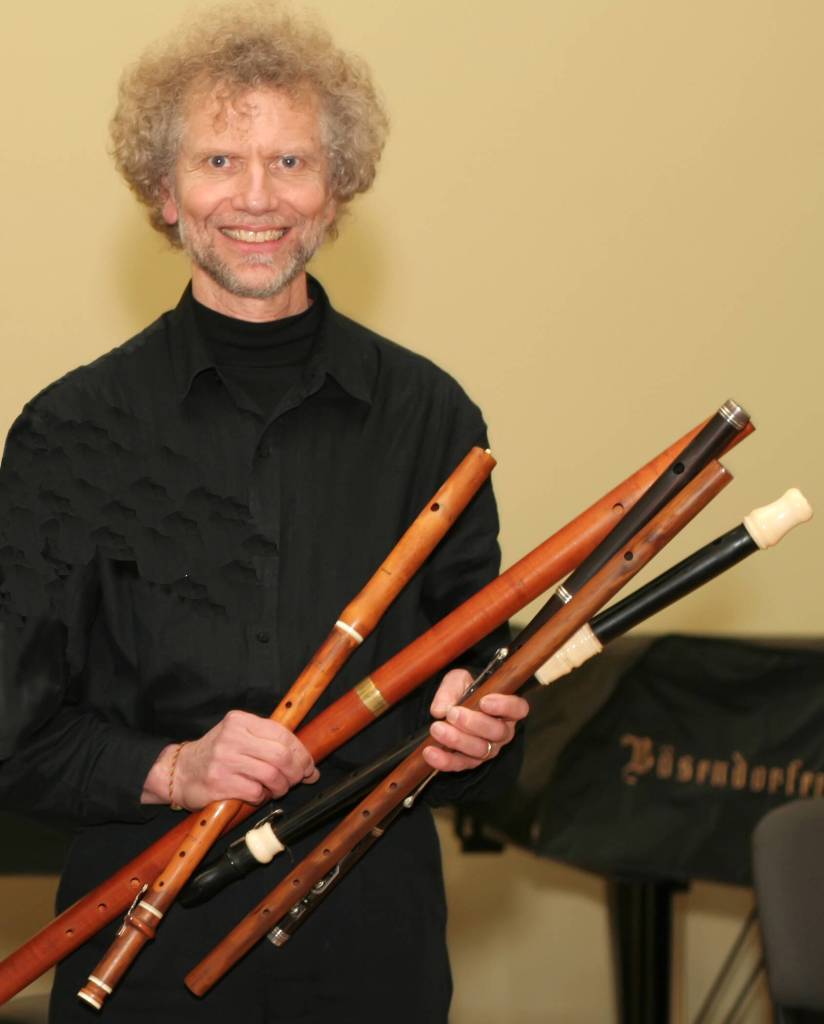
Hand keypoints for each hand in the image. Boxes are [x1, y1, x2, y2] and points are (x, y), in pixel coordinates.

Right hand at [141, 710, 318, 809]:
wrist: (179, 772)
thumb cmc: (217, 755)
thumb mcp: (239, 736)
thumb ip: (270, 743)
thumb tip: (308, 764)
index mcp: (240, 720)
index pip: (282, 734)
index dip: (302, 752)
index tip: (309, 766)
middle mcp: (232, 737)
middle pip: (281, 755)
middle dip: (296, 771)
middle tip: (298, 780)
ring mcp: (225, 760)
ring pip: (272, 775)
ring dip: (281, 787)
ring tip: (277, 789)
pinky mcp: (219, 783)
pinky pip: (255, 792)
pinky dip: (263, 797)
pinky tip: (258, 795)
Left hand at [423, 667, 528, 772]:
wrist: (449, 709)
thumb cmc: (462, 690)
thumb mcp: (457, 680)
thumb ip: (450, 689)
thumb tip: (441, 710)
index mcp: (506, 709)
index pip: (518, 708)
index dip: (505, 706)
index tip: (484, 701)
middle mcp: (501, 732)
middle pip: (497, 732)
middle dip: (474, 723)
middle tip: (452, 713)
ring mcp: (487, 749)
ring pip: (480, 750)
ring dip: (457, 740)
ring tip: (437, 729)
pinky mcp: (469, 762)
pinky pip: (459, 764)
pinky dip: (444, 760)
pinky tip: (430, 752)